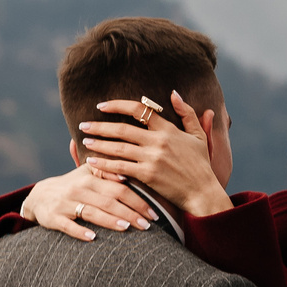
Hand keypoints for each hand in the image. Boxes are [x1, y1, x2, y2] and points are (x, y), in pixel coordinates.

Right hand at [22, 167, 154, 241]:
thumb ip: (107, 171)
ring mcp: (65, 203)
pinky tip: (93, 238)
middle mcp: (78, 188)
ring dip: (110, 220)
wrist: (39, 196)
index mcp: (90, 177)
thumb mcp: (87, 173)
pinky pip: (68, 226)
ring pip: (91, 212)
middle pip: (109, 200)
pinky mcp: (53, 218)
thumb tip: (128, 174)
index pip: (119, 188)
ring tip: (127, 228)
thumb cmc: (73, 186)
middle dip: (130, 213)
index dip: (138, 200)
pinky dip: (80, 232)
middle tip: (147, 225)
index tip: (153, 213)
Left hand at [78, 90, 233, 217]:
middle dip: (100, 126)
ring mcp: (152, 158)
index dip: (118, 105)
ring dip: (99, 143)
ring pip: (118, 147)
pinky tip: (92, 162)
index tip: (101, 106)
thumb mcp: (198, 135)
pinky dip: (104, 164)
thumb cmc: (201, 164)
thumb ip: (187, 113)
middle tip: (83, 125)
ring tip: (85, 141)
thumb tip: (173, 93)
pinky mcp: (147, 175)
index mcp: (168, 129)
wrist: (203, 192)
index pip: (139, 109)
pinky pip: (120, 167)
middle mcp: (158, 141)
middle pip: (122, 128)